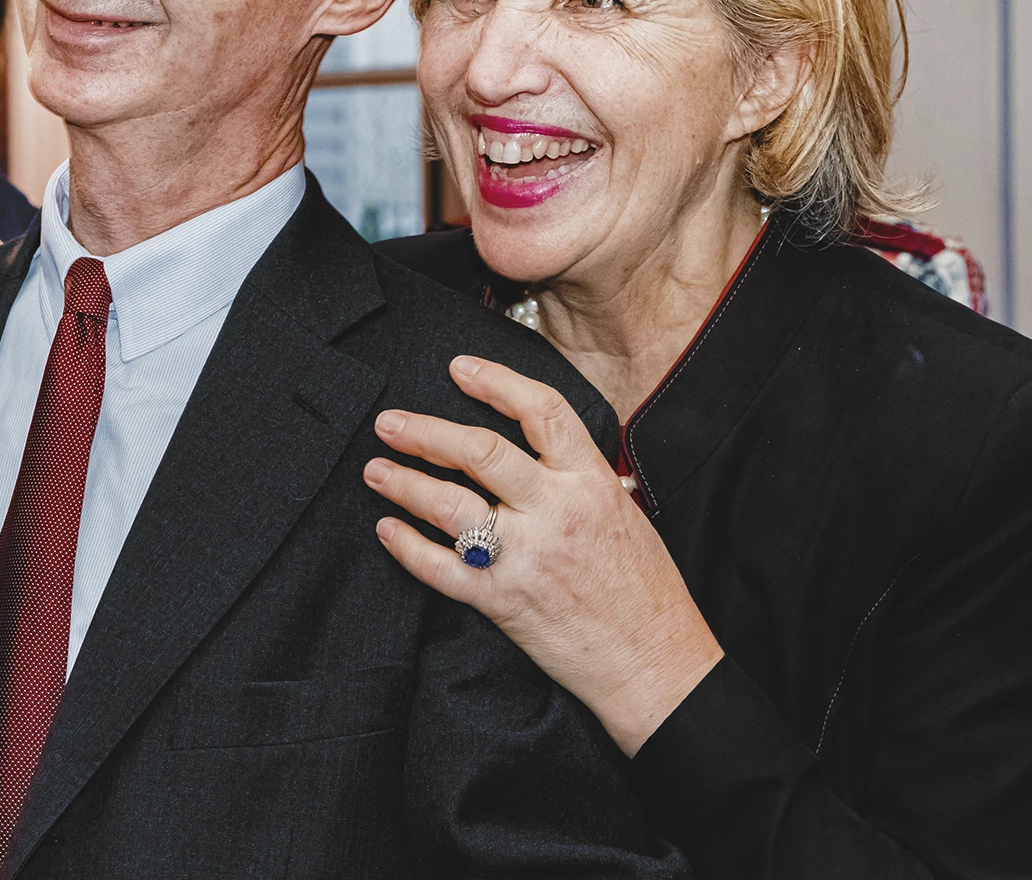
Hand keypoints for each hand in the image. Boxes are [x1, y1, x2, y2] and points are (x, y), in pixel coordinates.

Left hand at [363, 357, 722, 756]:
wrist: (656, 665)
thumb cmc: (646, 592)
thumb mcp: (625, 515)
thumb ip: (581, 478)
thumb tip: (541, 445)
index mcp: (590, 483)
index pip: (540, 412)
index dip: (496, 382)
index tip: (459, 367)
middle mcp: (556, 512)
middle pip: (479, 452)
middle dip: (425, 432)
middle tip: (390, 422)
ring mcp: (526, 556)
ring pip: (450, 504)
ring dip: (405, 483)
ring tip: (375, 469)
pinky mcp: (503, 600)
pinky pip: (441, 568)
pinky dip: (406, 546)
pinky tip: (386, 529)